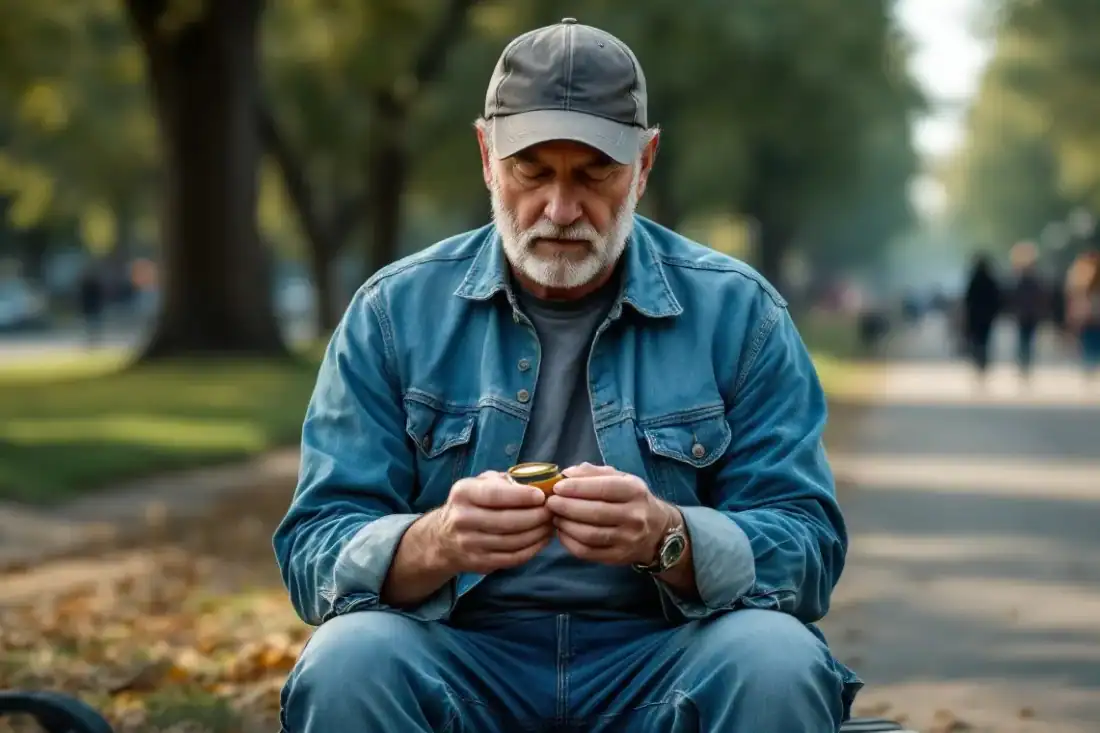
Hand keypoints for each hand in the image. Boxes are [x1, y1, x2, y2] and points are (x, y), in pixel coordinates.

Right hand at [429, 471, 553, 574]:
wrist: (443, 538)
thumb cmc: (472, 503)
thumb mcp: (480, 483)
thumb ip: (505, 481)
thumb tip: (539, 482)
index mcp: (464, 494)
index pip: (495, 495)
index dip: (522, 496)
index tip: (542, 496)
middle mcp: (463, 519)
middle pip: (508, 521)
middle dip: (537, 516)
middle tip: (553, 511)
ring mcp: (470, 544)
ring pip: (513, 542)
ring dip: (538, 533)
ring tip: (551, 524)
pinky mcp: (479, 563)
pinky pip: (512, 558)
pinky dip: (532, 549)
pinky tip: (543, 539)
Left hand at [546, 463, 676, 565]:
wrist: (657, 531)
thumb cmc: (631, 499)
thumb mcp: (620, 478)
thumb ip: (593, 473)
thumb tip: (566, 474)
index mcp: (635, 491)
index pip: (603, 488)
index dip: (577, 488)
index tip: (557, 487)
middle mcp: (635, 516)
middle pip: (595, 512)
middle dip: (566, 506)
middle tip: (550, 502)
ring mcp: (627, 540)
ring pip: (589, 535)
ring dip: (566, 525)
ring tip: (555, 516)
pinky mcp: (618, 558)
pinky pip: (587, 552)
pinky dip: (569, 543)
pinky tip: (561, 532)